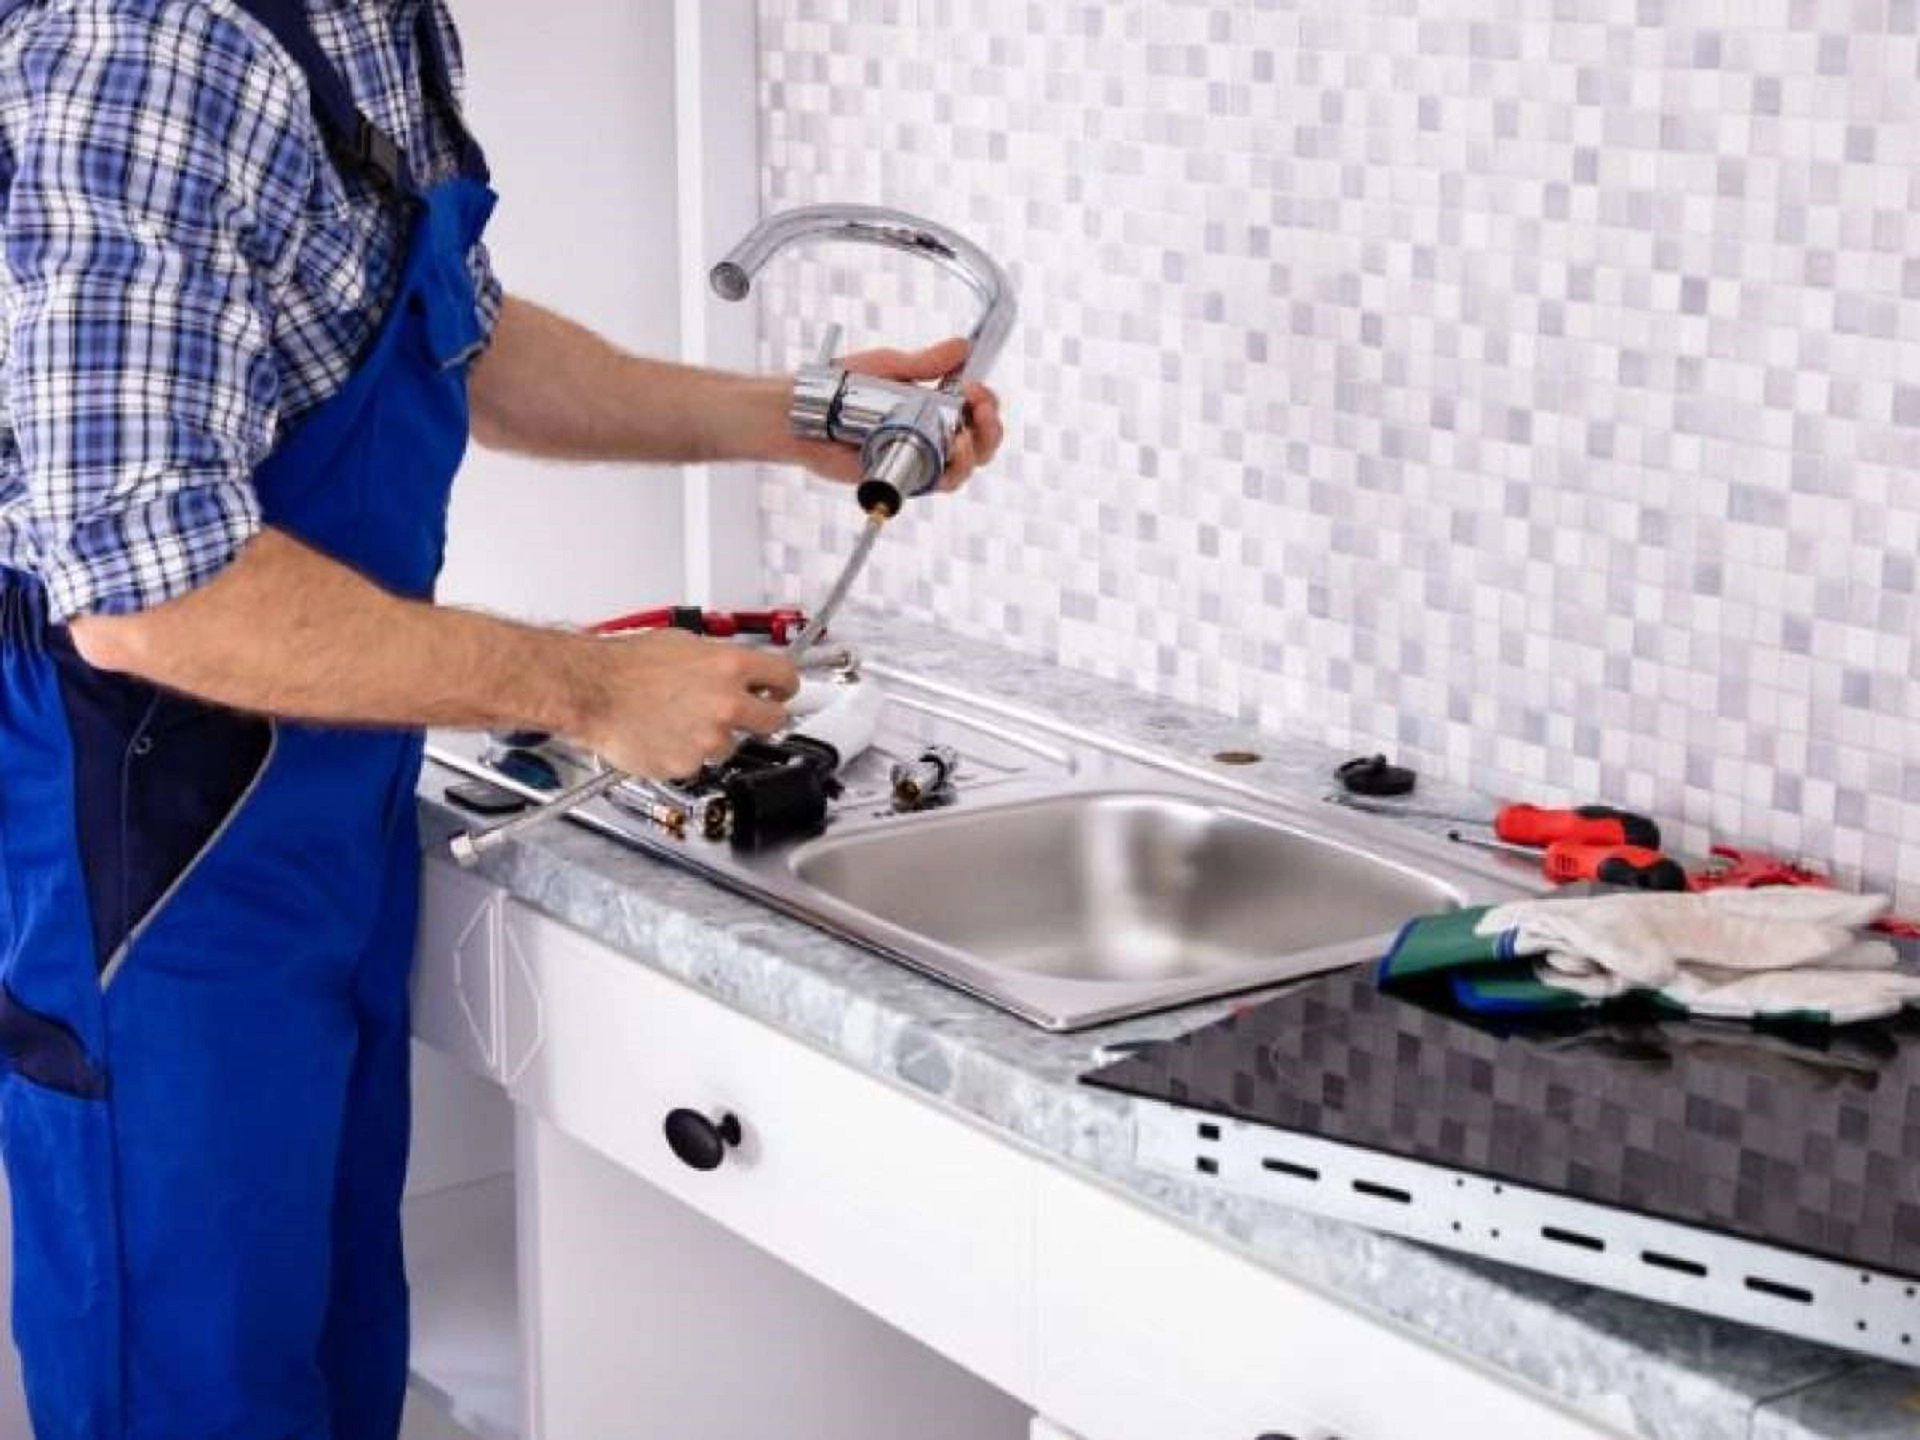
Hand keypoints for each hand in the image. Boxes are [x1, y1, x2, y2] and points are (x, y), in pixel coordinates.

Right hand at [575, 629, 799, 781]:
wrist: (591, 690)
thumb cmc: (625, 665)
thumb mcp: (683, 644)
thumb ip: (720, 660)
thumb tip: (738, 668)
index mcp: (730, 666)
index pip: (786, 677)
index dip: (784, 686)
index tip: (782, 691)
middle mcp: (727, 703)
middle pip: (775, 719)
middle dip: (763, 716)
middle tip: (746, 714)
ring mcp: (710, 737)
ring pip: (732, 745)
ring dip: (715, 737)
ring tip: (682, 721)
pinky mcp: (689, 764)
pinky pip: (699, 762)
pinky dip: (687, 754)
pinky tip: (666, 735)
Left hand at [780, 337, 1005, 490]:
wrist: (810, 412)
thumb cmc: (843, 387)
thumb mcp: (891, 366)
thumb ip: (927, 361)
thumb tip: (963, 347)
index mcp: (933, 406)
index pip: (976, 410)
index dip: (986, 403)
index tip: (978, 392)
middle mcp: (931, 434)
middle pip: (980, 443)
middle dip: (991, 429)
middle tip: (983, 414)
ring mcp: (918, 457)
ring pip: (964, 467)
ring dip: (975, 453)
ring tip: (964, 438)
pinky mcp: (903, 478)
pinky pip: (936, 483)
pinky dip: (951, 472)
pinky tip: (949, 455)